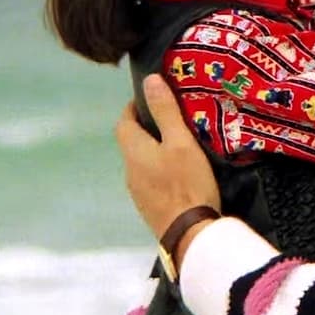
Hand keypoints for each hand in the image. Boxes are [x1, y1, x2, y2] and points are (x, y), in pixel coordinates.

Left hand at [115, 75, 220, 263]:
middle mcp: (130, 170)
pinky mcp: (149, 207)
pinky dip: (160, 170)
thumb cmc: (187, 184)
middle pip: (132, 142)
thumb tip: (150, 80)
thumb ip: (166, 112)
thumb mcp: (181, 142)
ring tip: (180, 144)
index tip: (152, 98)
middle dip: (146, 128)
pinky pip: (150, 180)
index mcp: (134, 151)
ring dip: (154, 150)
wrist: (190, 234)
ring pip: (141, 162)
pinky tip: (180, 174)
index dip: (135, 107)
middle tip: (171, 118)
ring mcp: (138, 192)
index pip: (124, 121)